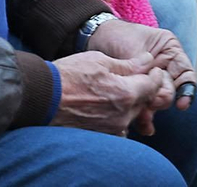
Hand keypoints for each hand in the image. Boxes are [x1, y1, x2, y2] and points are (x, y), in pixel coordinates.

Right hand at [49, 51, 168, 134]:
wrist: (43, 98)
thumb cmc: (69, 75)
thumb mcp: (99, 61)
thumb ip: (128, 64)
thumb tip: (148, 61)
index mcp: (126, 94)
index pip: (153, 85)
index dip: (154, 74)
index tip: (151, 69)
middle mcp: (123, 116)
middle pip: (144, 101)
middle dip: (141, 89)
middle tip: (131, 77)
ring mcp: (113, 129)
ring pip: (131, 114)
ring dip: (129, 103)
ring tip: (112, 91)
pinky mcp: (102, 136)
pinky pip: (119, 126)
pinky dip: (117, 116)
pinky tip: (104, 106)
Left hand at [87, 17, 196, 133]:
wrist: (98, 38)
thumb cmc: (118, 36)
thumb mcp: (133, 48)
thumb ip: (142, 69)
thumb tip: (152, 93)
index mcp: (170, 53)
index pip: (186, 74)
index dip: (187, 91)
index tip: (181, 104)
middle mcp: (165, 69)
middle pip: (171, 92)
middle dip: (161, 99)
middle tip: (151, 103)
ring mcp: (152, 83)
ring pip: (158, 102)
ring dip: (151, 111)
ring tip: (143, 119)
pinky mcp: (139, 94)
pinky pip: (145, 108)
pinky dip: (143, 117)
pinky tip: (142, 126)